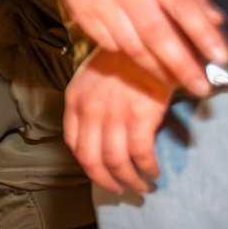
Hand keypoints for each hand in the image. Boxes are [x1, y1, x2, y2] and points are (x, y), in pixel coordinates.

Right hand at [35, 0, 227, 95]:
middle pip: (158, 35)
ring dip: (158, 69)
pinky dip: (130, 57)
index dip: (204, 34)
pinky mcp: (84, 16)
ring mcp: (102, 2)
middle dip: (183, 66)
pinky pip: (111, 47)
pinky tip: (143, 60)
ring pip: (134, 47)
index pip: (183, 7)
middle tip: (202, 88)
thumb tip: (218, 23)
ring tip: (176, 81)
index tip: (222, 58)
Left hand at [64, 51, 177, 195]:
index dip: (87, 164)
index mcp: (75, 99)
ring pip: (115, 161)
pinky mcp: (139, 117)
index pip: (74, 143)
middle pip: (91, 159)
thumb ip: (91, 104)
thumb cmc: (127, 58)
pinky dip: (147, 168)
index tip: (100, 174)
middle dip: (106, 180)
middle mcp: (90, 110)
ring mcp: (114, 114)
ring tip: (141, 187)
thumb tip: (100, 135)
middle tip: (121, 190)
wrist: (152, 38)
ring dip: (130, 180)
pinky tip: (154, 172)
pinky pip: (140, 154)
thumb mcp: (95, 77)